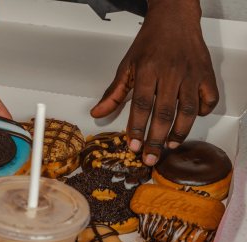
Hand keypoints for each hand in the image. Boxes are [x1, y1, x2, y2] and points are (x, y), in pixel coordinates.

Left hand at [90, 0, 218, 165]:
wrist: (174, 20)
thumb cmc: (149, 43)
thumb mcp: (126, 65)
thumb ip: (114, 92)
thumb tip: (97, 113)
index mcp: (147, 70)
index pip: (141, 105)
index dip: (137, 128)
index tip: (133, 147)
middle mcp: (170, 73)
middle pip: (164, 113)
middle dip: (156, 139)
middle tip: (151, 158)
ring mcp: (191, 74)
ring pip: (188, 110)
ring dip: (179, 132)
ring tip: (169, 146)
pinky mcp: (206, 74)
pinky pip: (209, 99)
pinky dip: (203, 113)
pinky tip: (191, 122)